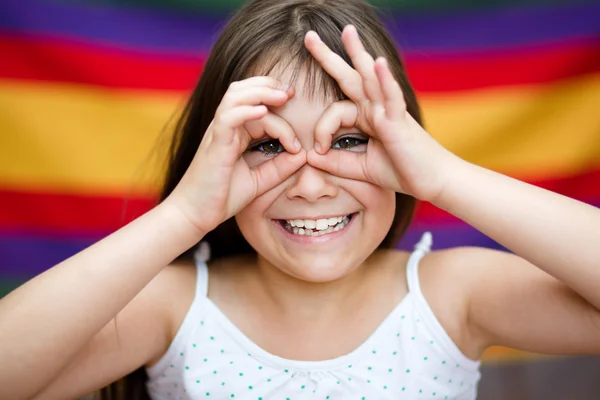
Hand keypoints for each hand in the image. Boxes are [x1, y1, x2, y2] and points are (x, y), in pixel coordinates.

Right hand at [165, 77, 305, 235]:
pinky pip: (228, 117)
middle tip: (291, 92)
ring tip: (281, 96)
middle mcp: (225, 127)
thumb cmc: (222, 197)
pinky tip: (263, 112)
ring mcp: (218, 133)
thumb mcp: (259, 181)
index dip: (280, 114)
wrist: (195, 215)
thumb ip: (280, 168)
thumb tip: (303, 155)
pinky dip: (246, 110)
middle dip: (269, 85)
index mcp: (235, 132)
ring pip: (235, 96)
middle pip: (243, 90)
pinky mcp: (214, 144)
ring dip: (260, 92)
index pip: (258, 107)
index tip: (298, 141)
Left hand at [304, 25, 454, 201]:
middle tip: (309, 36)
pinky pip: (391, 96)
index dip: (321, 130)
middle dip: (329, 56)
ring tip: (347, 31)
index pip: (335, 110)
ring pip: (370, 78)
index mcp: (368, 117)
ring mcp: (389, 111)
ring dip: (357, 53)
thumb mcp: (361, 169)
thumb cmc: (402, 172)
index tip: (318, 151)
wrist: (434, 182)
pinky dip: (385, 80)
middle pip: (350, 76)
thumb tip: (309, 156)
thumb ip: (336, 163)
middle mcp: (377, 108)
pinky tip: (379, 63)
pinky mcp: (400, 121)